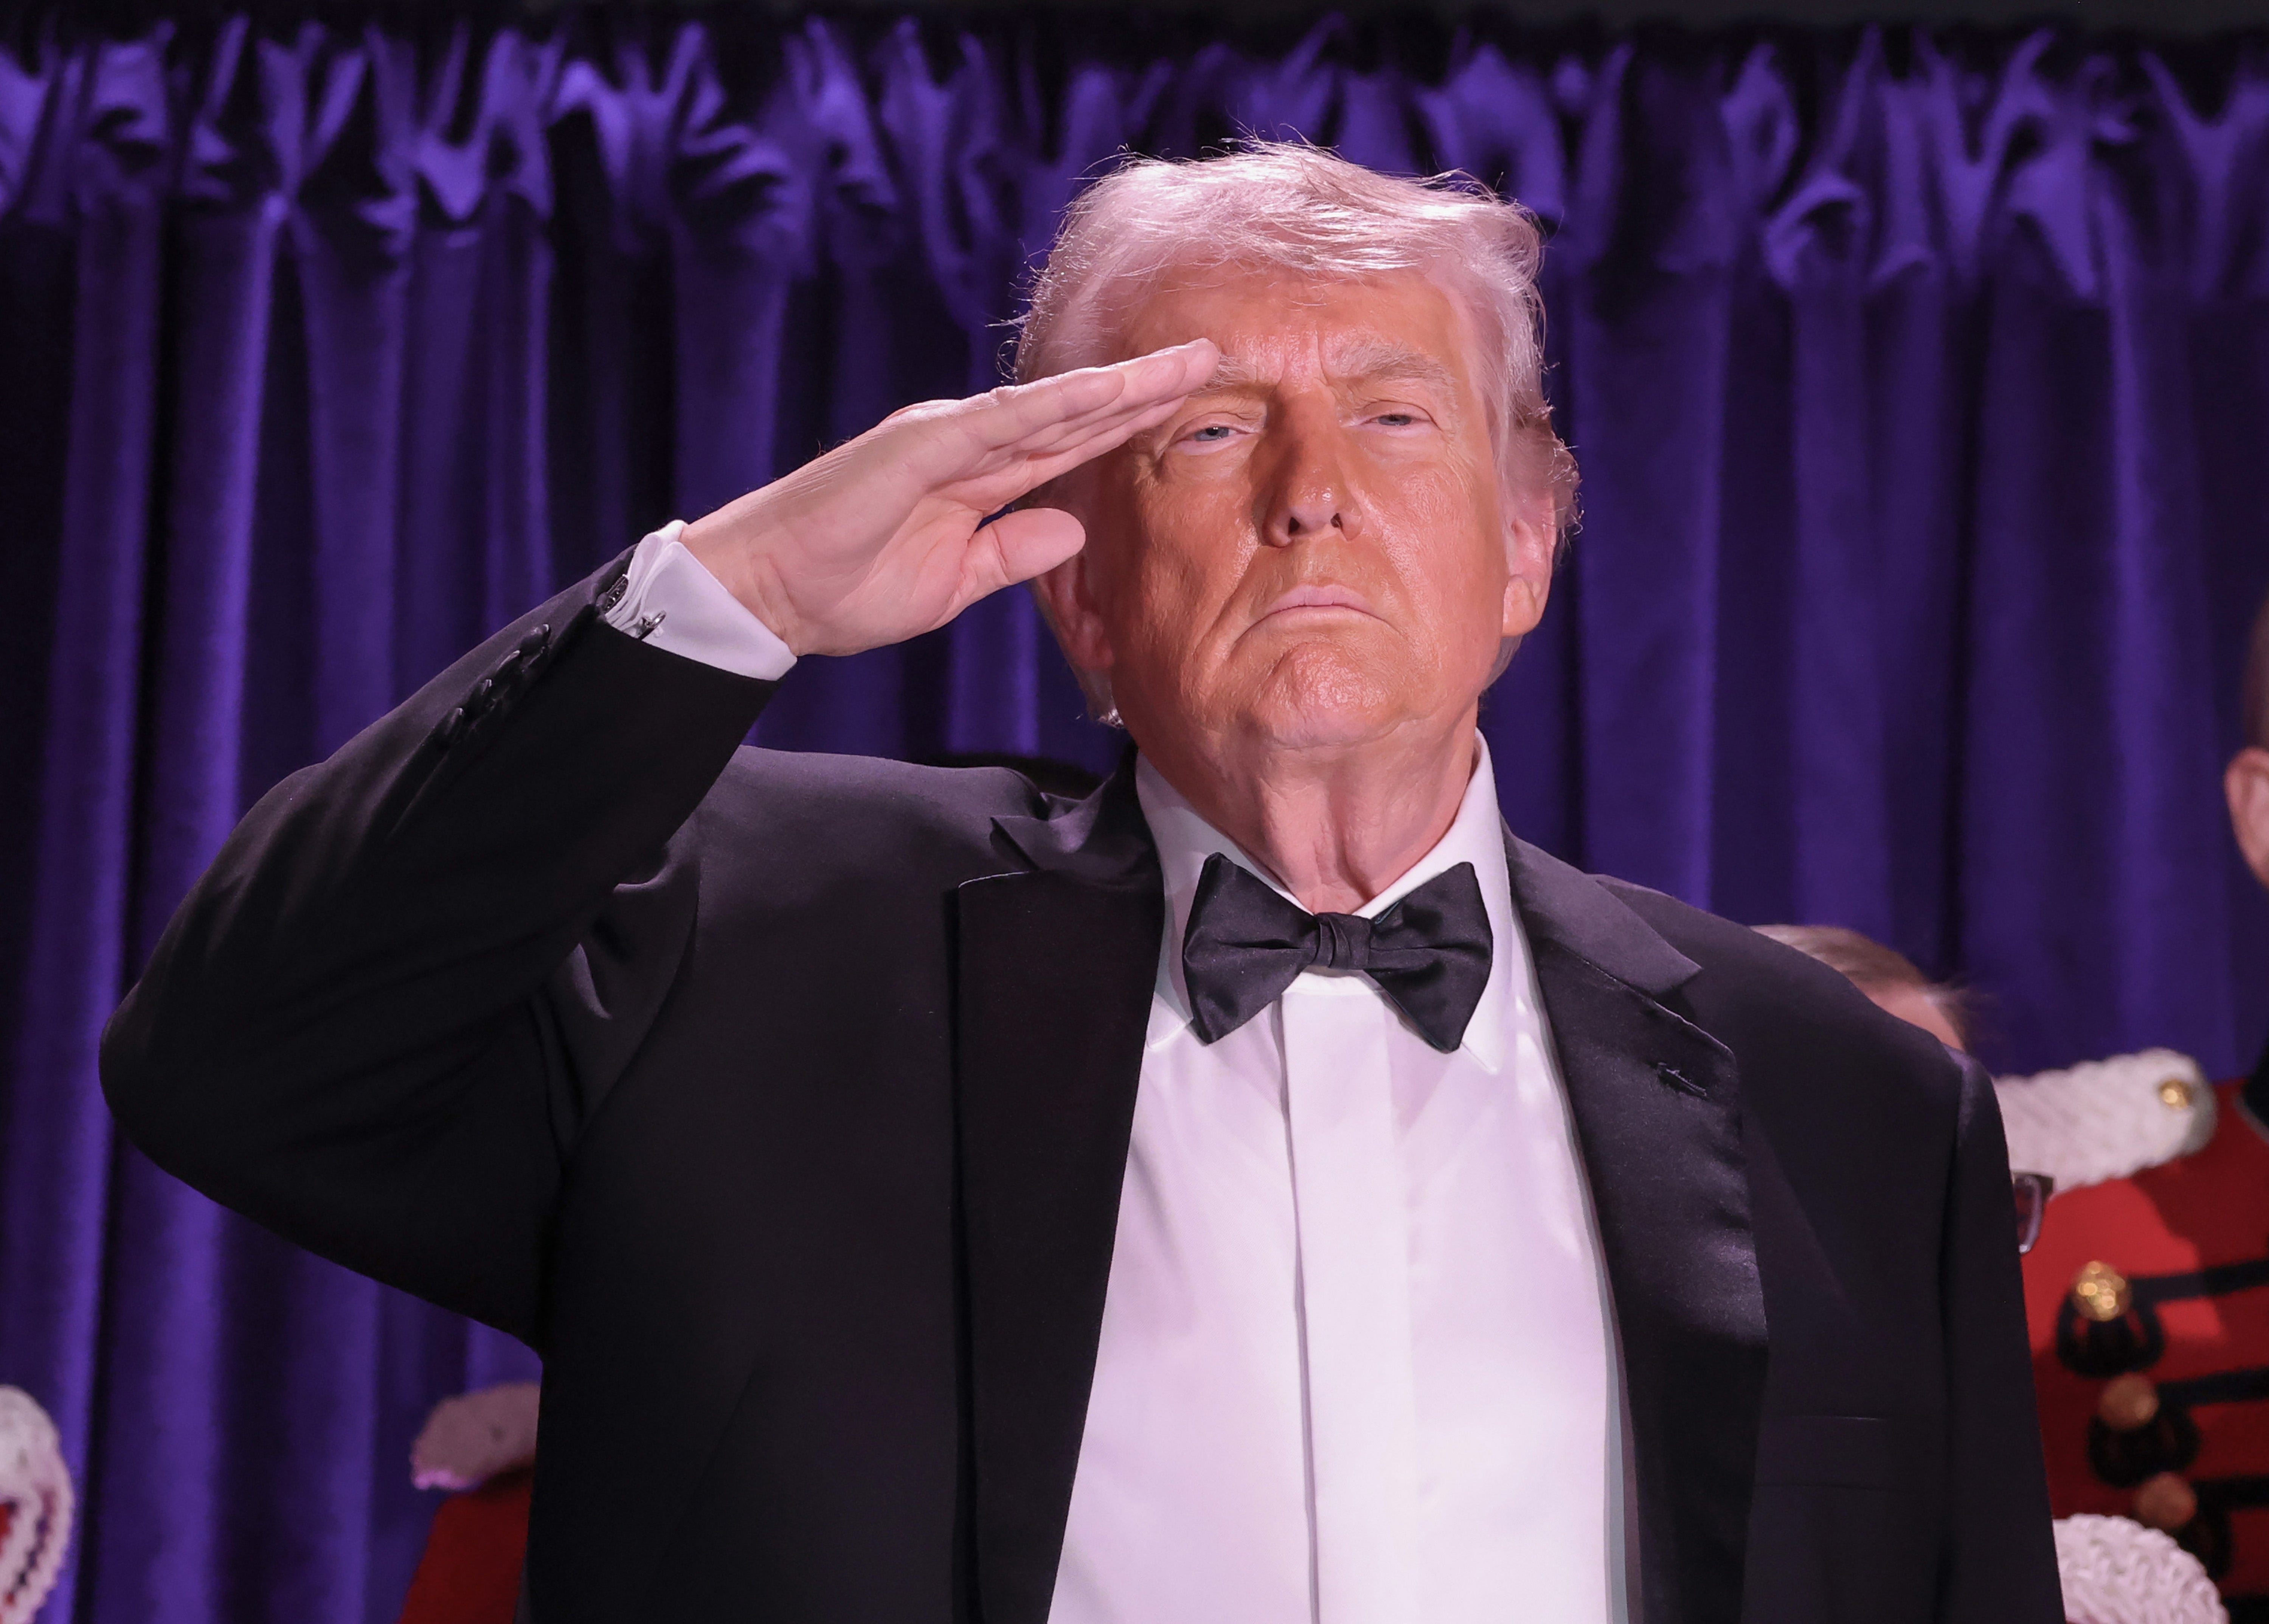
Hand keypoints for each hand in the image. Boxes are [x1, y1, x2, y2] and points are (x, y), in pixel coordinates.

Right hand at [681, 341, 1219, 656]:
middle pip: (1077, 413)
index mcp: (978, 478)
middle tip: (1212, 355)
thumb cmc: (846, 588)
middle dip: (1146, 388)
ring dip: (1120, 384)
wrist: (771, 594)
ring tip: (1184, 362)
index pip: (1072, 445)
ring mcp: (944, 438)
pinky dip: (1055, 404)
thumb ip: (1014, 553)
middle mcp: (968, 445)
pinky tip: (1106, 390)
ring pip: (1051, 405)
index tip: (1190, 404)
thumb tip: (1075, 529)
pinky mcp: (919, 446)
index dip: (1132, 423)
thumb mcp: (955, 582)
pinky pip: (1001, 421)